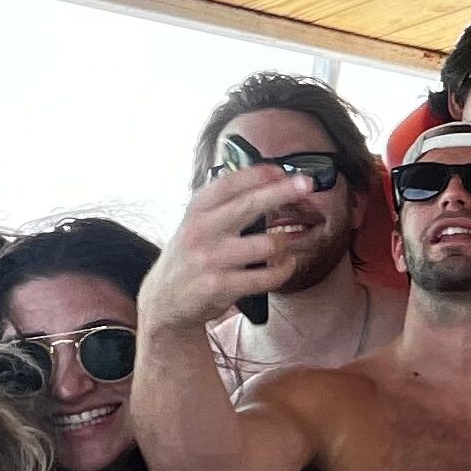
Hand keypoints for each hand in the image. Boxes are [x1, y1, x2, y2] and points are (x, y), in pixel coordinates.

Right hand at [150, 162, 289, 332]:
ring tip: (286, 245)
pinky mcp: (220, 286)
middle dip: (282, 192)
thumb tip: (266, 182)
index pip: (230, 183)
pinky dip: (284, 270)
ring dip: (284, 243)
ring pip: (266, 244)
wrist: (164, 300)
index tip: (281, 170)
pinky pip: (266, 276)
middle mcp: (202, 230)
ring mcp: (210, 259)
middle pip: (249, 205)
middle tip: (306, 184)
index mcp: (197, 210)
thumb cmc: (189, 257)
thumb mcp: (196, 224)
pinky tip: (285, 264)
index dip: (259, 174)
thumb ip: (223, 205)